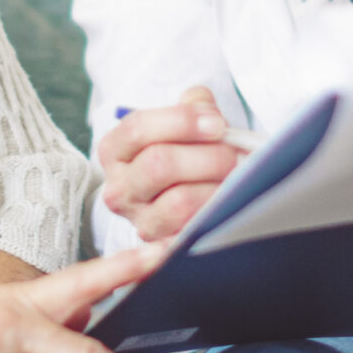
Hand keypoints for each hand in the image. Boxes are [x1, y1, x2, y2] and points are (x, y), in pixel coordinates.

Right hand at [97, 86, 246, 242]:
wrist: (183, 192)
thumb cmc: (182, 149)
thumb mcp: (181, 120)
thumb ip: (193, 105)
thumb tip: (210, 115)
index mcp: (114, 150)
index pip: (138, 129)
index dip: (182, 122)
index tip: (217, 123)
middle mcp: (118, 188)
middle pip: (159, 165)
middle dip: (207, 156)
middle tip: (235, 154)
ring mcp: (139, 220)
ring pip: (179, 202)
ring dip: (216, 187)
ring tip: (237, 177)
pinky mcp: (163, 246)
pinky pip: (193, 231)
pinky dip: (217, 214)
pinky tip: (230, 201)